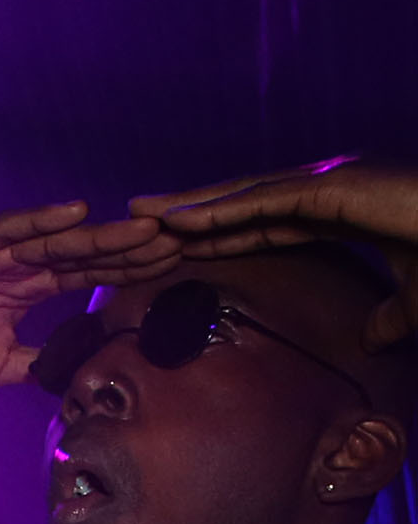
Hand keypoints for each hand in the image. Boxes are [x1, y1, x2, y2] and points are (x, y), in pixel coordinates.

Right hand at [0, 203, 182, 410]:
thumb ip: (40, 361)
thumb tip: (83, 371)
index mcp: (27, 289)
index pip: (87, 276)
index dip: (126, 272)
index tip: (170, 269)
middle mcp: (17, 263)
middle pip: (81, 251)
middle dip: (126, 248)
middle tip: (175, 241)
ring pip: (54, 236)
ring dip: (97, 233)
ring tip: (141, 229)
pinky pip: (6, 228)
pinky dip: (39, 220)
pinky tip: (76, 214)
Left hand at [132, 160, 417, 348]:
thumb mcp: (415, 299)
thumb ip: (390, 318)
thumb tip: (372, 341)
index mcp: (338, 211)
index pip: (260, 223)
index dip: (215, 230)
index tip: (173, 241)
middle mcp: (327, 189)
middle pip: (240, 204)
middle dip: (187, 212)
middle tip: (134, 221)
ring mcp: (330, 182)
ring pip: (242, 197)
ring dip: (187, 206)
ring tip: (136, 215)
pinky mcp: (337, 188)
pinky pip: (264, 203)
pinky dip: (220, 209)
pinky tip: (179, 218)